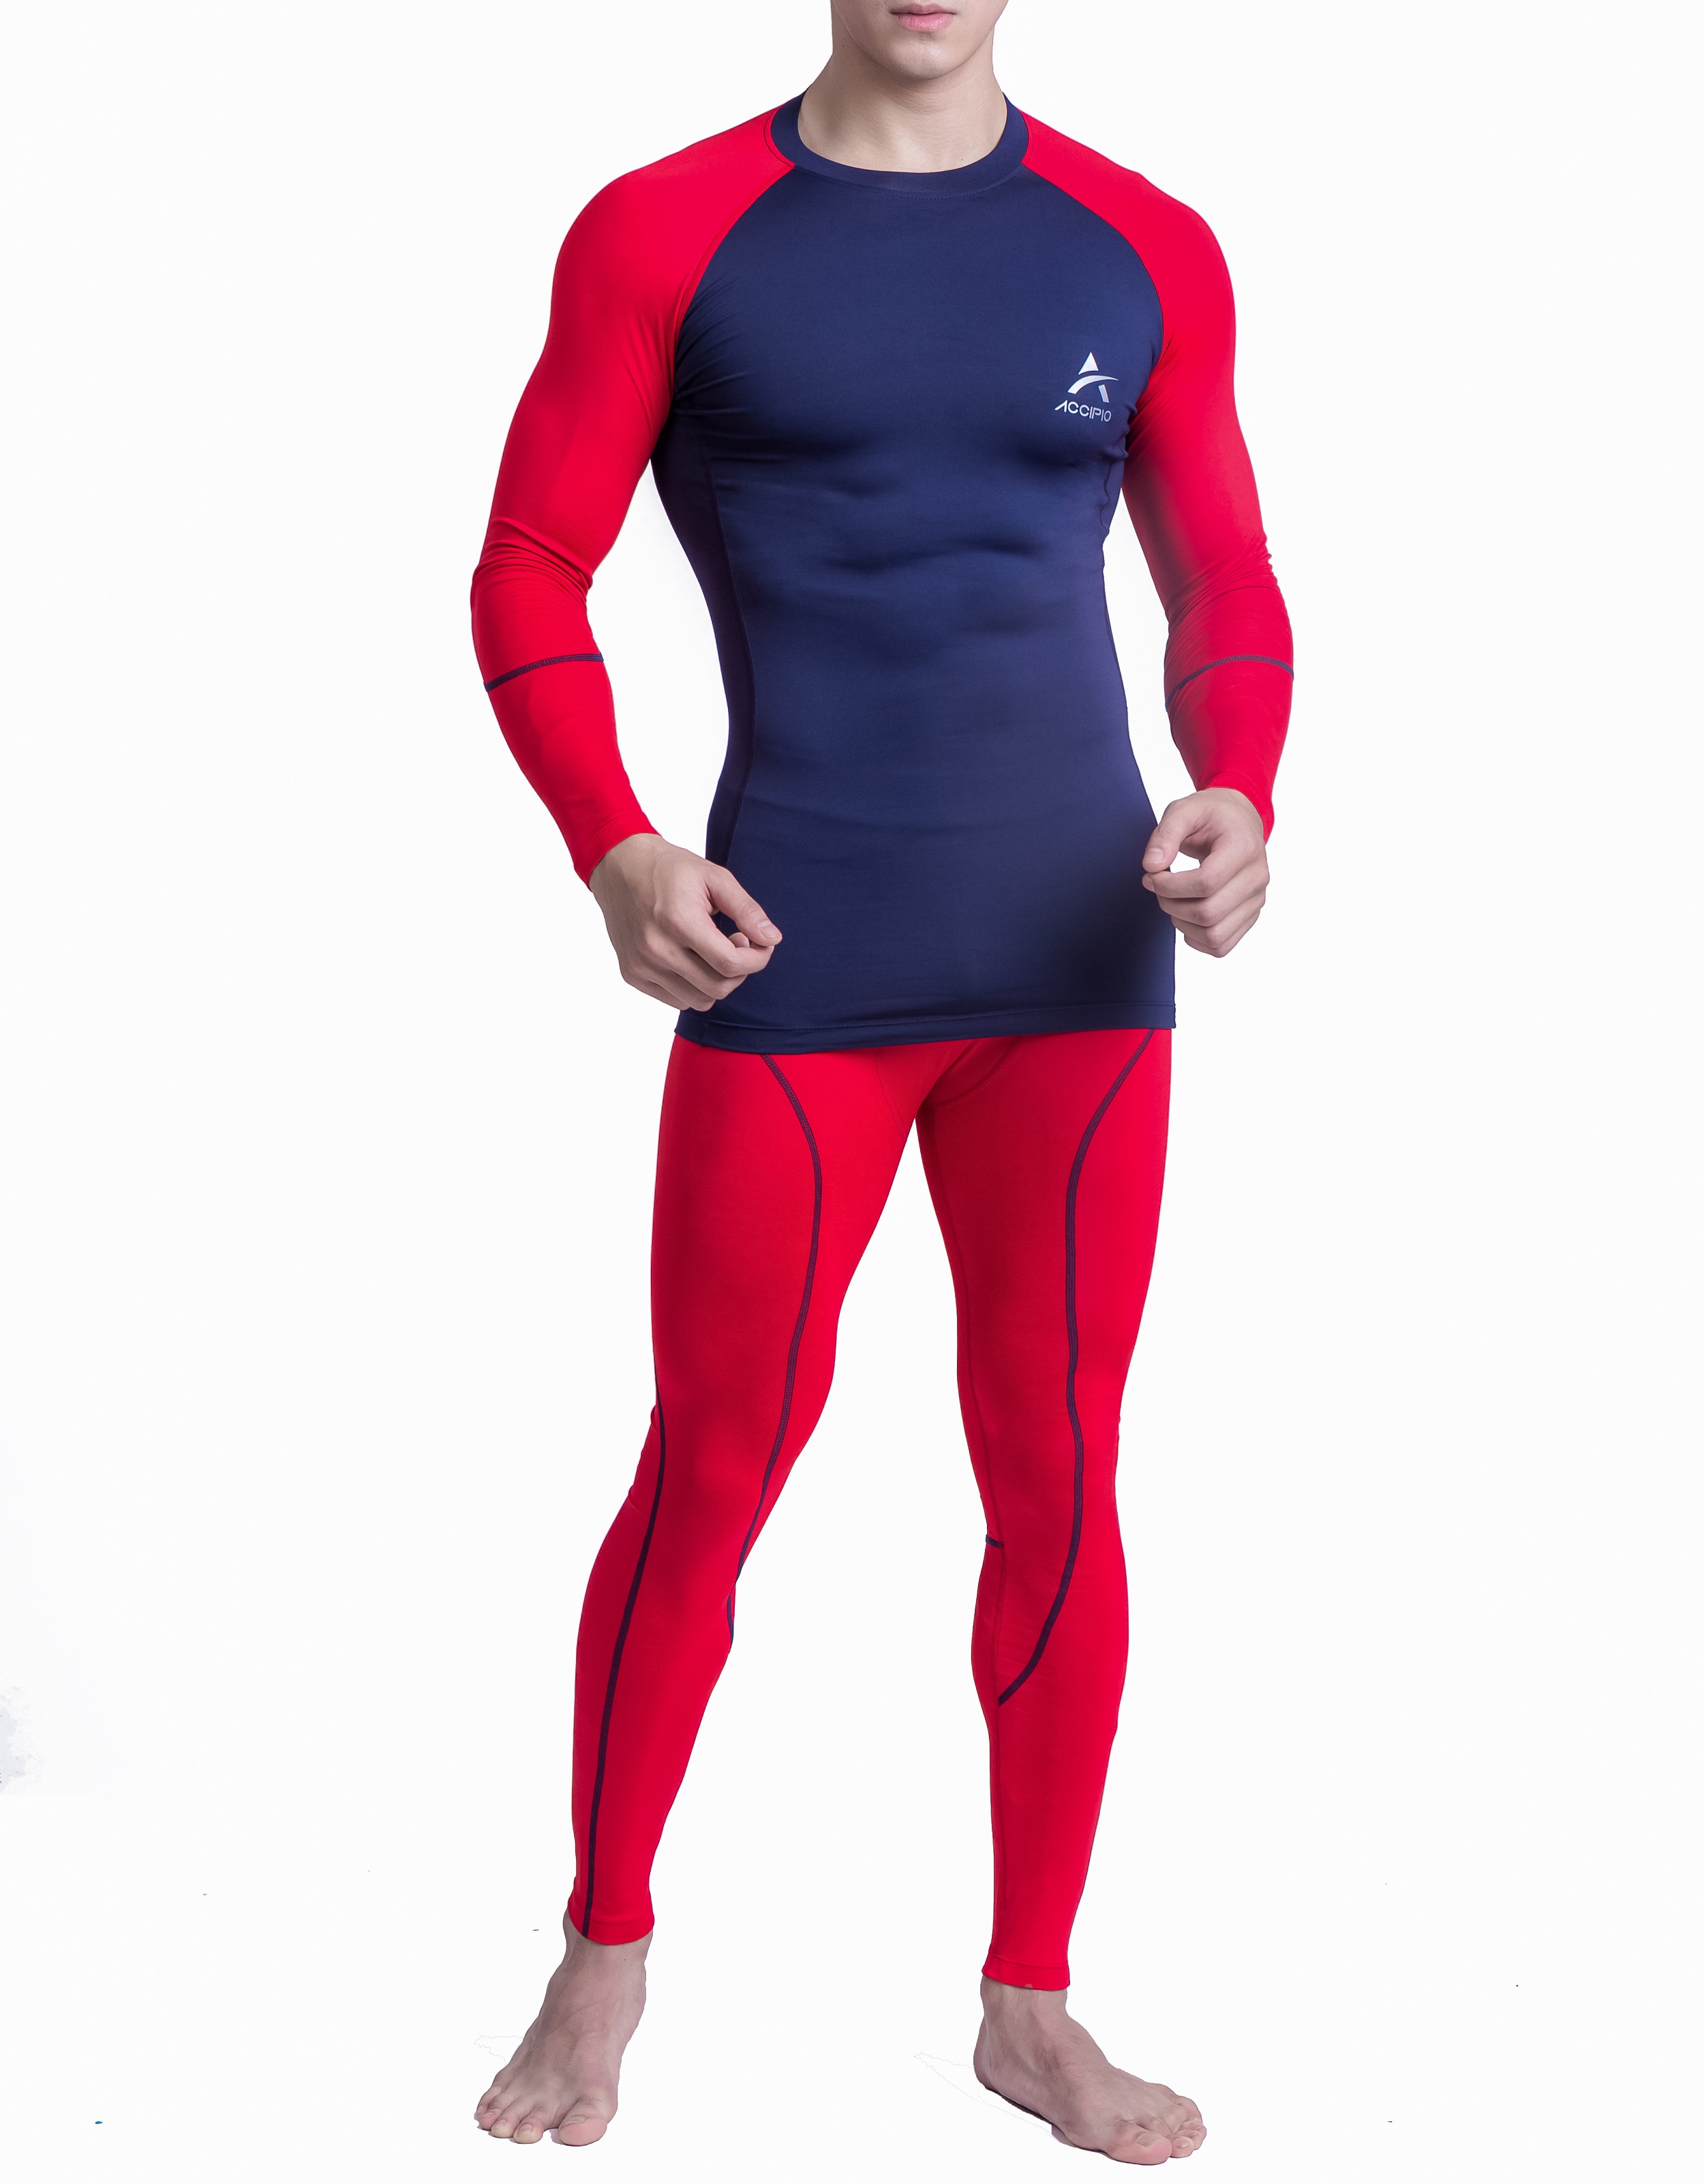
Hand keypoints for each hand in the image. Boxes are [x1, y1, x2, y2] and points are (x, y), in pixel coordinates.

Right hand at [588, 834, 781, 1009]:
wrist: (619, 866)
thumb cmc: (670, 869)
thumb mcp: (715, 877)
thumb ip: (746, 910)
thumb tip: (772, 939)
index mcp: (678, 921)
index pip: (730, 964)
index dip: (757, 959)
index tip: (760, 944)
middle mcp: (656, 949)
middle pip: (718, 987)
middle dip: (740, 970)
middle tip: (736, 942)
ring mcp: (641, 966)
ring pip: (700, 1000)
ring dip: (717, 981)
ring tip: (712, 950)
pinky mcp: (632, 975)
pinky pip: (677, 1000)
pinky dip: (693, 987)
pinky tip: (692, 959)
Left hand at [1141, 788, 1268, 956]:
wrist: (1239, 820)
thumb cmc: (1211, 815)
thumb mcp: (1184, 810)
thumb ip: (1165, 835)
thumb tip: (1151, 865)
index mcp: (1244, 848)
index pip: (1206, 883)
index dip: (1170, 886)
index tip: (1152, 876)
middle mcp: (1257, 877)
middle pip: (1209, 913)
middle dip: (1171, 904)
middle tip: (1157, 887)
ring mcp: (1257, 900)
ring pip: (1215, 936)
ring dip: (1182, 924)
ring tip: (1171, 901)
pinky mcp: (1250, 915)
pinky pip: (1222, 945)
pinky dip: (1196, 938)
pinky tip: (1185, 914)